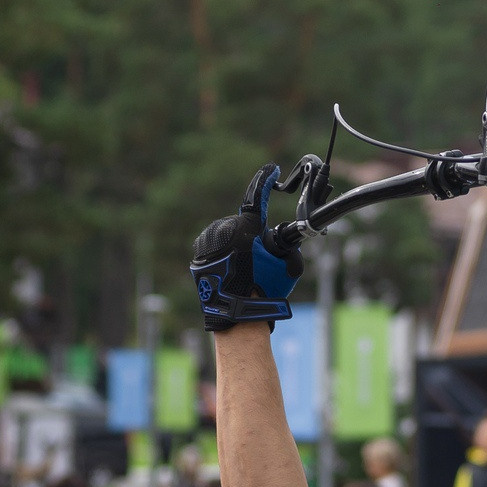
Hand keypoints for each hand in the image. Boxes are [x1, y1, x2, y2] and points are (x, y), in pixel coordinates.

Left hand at [191, 164, 304, 331]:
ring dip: (239, 245)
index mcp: (245, 229)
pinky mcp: (198, 253)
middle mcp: (223, 229)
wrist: (235, 317)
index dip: (266, 180)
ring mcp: (208, 240)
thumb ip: (285, 246)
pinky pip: (216, 246)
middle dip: (256, 236)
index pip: (257, 197)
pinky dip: (226, 254)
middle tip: (263, 260)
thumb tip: (283, 240)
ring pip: (229, 234)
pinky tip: (231, 271)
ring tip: (246, 271)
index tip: (273, 170)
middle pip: (245, 224)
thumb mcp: (288, 266)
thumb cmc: (264, 291)